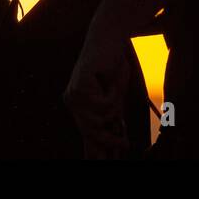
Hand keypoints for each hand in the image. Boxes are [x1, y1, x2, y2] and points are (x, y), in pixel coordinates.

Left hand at [64, 23, 130, 158]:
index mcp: (78, 105)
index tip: (111, 159)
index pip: (86, 134)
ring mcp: (74, 95)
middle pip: (91, 132)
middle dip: (110, 141)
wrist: (109, 39)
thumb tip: (116, 148)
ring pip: (100, 119)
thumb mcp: (114, 97)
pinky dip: (114, 93)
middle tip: (126, 145)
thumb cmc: (114, 67)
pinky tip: (111, 79)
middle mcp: (72, 102)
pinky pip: (104, 104)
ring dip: (115, 106)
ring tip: (117, 89)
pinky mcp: (80, 87)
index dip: (96, 150)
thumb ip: (112, 119)